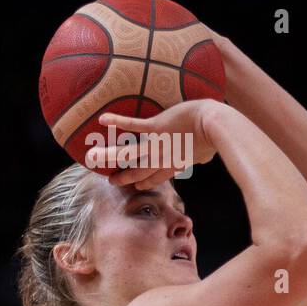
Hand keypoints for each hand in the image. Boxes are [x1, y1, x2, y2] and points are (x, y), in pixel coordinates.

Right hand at [86, 100, 222, 189]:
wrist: (213, 124)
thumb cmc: (214, 136)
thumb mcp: (206, 152)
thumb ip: (200, 155)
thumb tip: (204, 156)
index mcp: (175, 163)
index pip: (157, 176)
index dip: (145, 182)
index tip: (136, 186)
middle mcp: (163, 158)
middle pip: (139, 170)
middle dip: (124, 177)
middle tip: (110, 180)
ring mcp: (157, 144)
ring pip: (129, 153)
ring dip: (109, 155)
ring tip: (92, 158)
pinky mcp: (155, 128)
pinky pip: (133, 125)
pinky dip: (118, 122)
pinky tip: (102, 119)